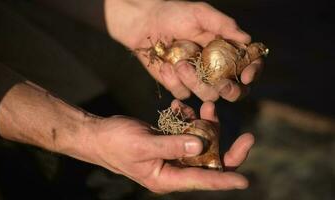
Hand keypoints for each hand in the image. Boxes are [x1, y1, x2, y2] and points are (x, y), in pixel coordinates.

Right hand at [66, 100, 253, 192]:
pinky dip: (189, 120)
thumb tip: (201, 145)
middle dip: (225, 147)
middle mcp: (173, 169)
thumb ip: (172, 145)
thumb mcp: (143, 144)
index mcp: (166, 177)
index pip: (201, 180)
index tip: (244, 181)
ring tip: (208, 107)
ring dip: (206, 126)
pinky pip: (186, 132)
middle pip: (207, 163)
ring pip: (200, 144)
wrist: (98, 134)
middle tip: (248, 137)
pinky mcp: (168, 141)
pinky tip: (183, 108)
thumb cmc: (115, 143)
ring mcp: (171, 155)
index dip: (224, 181)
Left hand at [106, 0, 262, 101]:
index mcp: (226, 49)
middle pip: (233, 90)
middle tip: (221, 84)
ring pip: (208, 95)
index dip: (253, 72)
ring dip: (195, 81)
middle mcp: (215, 68)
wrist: (144, 23)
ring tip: (179, 62)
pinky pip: (182, 94)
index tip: (246, 76)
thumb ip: (223, 25)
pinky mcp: (178, 85)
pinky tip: (164, 66)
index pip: (248, 64)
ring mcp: (197, 79)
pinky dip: (173, 81)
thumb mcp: (200, 14)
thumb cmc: (173, 13)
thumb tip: (247, 40)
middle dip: (230, 90)